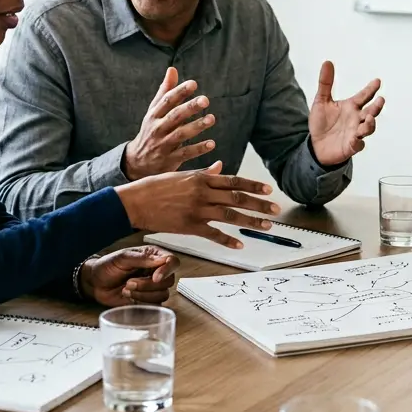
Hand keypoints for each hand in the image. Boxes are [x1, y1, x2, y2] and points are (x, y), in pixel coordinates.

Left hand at [79, 246, 179, 306]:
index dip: (167, 270)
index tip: (155, 277)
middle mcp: (157, 271)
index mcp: (153, 256)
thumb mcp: (122, 257)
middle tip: (129, 282)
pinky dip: (141, 302)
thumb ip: (142, 258)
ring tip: (126, 289)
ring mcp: (153, 287)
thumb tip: (161, 259)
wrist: (95, 283)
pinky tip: (128, 296)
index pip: (172, 261)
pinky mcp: (147, 300)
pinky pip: (154, 305)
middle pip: (169, 281)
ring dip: (143, 294)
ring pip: (163, 294)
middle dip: (148, 285)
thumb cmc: (107, 266)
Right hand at [115, 161, 278, 247]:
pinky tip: (240, 244)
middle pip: (237, 198)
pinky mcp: (189, 226)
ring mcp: (197, 210)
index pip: (234, 181)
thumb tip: (220, 167)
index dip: (253, 186)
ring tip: (266, 226)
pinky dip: (228, 240)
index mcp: (201, 178)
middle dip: (259, 204)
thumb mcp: (182, 175)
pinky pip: (213, 234)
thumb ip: (203, 173)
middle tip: (276, 209)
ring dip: (251, 221)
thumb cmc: (156, 186)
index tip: (269, 190)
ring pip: (230, 215)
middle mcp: (202, 193)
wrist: (135, 201)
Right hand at [123, 67, 216, 179]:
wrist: (137, 162)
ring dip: (197, 126)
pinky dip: (198, 149)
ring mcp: (163, 145)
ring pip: (181, 135)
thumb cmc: (151, 131)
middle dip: (189, 107)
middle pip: (174, 116)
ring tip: (211, 118)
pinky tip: (211, 143)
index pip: (167, 101)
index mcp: (154, 115)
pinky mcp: (170, 160)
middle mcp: (157, 129)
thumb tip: (172, 69)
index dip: (180, 91)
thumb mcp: (154, 111)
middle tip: (205, 100)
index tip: (193, 84)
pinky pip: (186, 154)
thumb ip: (165, 91)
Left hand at [308, 61, 384, 166]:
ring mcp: (355, 132)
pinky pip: (358, 144)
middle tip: (380, 100)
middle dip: (377, 107)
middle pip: (371, 111)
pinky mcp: (351, 146)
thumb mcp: (321, 101)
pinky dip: (358, 141)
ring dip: (370, 124)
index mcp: (351, 107)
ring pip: (368, 128)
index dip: (371, 89)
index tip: (377, 81)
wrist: (316, 145)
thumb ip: (325, 83)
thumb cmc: (322, 123)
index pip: (364, 96)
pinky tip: (356, 137)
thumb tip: (327, 62)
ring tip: (369, 118)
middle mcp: (356, 119)